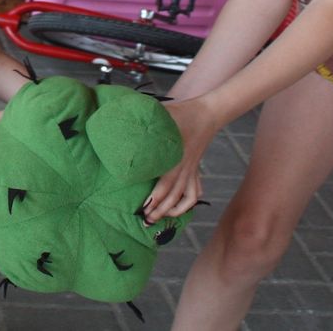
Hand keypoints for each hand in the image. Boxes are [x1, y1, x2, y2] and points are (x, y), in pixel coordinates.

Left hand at [144, 97, 215, 222]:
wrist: (208, 112)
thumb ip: (145, 121)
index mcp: (176, 156)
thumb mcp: (162, 114)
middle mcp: (185, 167)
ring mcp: (192, 169)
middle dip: (161, 210)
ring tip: (160, 217)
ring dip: (174, 211)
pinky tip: (179, 208)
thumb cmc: (181, 112)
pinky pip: (196, 191)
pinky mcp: (196, 169)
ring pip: (187, 198)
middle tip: (146, 220)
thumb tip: (125, 122)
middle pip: (174, 195)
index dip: (156, 197)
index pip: (166, 182)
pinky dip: (188, 203)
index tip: (145, 206)